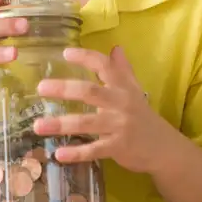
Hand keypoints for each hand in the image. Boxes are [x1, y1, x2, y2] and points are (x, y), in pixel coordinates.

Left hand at [33, 46, 178, 173]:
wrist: (164, 148)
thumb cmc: (142, 116)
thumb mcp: (134, 91)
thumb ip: (122, 70)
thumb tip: (115, 47)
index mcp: (122, 88)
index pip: (104, 66)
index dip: (86, 58)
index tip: (65, 53)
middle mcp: (121, 104)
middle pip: (90, 92)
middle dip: (65, 89)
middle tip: (41, 87)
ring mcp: (119, 126)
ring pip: (87, 123)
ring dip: (61, 124)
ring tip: (37, 126)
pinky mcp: (118, 147)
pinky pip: (94, 150)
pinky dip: (76, 153)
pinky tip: (58, 154)